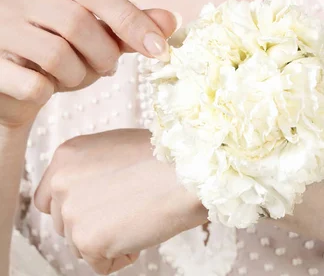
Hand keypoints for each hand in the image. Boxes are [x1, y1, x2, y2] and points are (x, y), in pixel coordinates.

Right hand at [0, 0, 177, 127]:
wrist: (3, 74)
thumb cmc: (51, 45)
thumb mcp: (90, 28)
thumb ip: (126, 22)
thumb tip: (172, 20)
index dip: (132, 19)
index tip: (160, 49)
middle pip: (78, 22)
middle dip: (104, 54)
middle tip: (107, 68)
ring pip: (56, 54)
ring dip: (78, 76)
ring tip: (73, 77)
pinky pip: (33, 85)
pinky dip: (49, 94)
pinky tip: (45, 88)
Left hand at [34, 129, 207, 274]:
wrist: (187, 168)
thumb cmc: (163, 154)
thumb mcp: (114, 147)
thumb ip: (90, 168)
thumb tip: (87, 192)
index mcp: (66, 156)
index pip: (49, 197)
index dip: (74, 207)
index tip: (95, 209)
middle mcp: (61, 182)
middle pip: (63, 223)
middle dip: (91, 224)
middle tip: (125, 212)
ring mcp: (72, 212)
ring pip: (80, 245)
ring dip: (107, 240)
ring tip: (137, 217)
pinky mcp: (88, 240)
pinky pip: (100, 265)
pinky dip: (122, 257)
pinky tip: (140, 232)